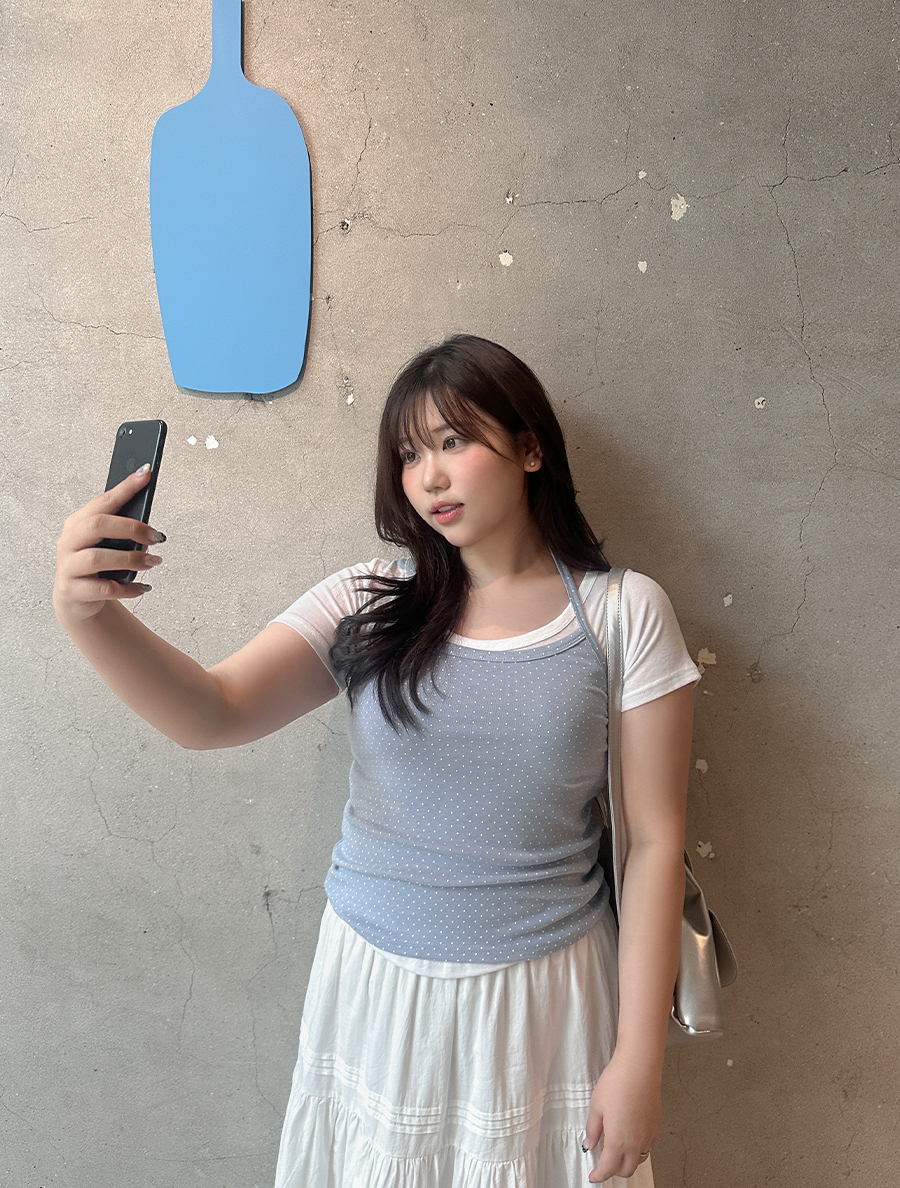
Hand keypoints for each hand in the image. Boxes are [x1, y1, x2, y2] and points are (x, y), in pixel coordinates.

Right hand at [53, 464, 164, 624]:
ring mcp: (68, 566)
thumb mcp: (106, 544)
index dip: (125, 488)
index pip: (103, 500)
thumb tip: (150, 526)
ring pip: (98, 558)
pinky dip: (128, 588)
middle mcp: (69, 541)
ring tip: (152, 562)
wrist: (76, 600)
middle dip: (131, 528)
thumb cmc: (95, 567)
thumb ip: (122, 530)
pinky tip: (142, 587)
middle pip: (97, 525)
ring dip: (131, 560)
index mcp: (78, 523)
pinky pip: (104, 589)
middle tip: (156, 537)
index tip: (146, 474)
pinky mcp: (73, 590)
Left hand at [583, 1056, 660, 1182]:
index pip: (608, 1169)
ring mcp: (648, 1136)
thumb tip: (590, 1142)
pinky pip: (647, 1146)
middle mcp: (635, 1143)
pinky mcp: (655, 1126)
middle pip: (626, 1170)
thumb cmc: (618, 1082)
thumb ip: (593, 1129)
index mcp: (618, 1141)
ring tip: (617, 1152)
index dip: (599, 1176)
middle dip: (613, 1171)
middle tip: (604, 1164)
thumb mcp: (596, 1106)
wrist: (639, 1068)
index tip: (594, 1176)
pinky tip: (631, 1137)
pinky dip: (638, 1149)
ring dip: (627, 1161)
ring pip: (638, 1160)